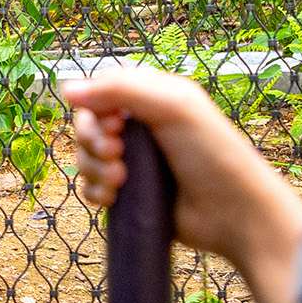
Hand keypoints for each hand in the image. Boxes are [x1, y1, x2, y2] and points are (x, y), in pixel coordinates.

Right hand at [60, 63, 301, 302]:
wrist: (235, 213)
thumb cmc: (212, 154)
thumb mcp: (173, 108)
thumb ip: (120, 89)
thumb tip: (65, 88)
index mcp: (152, 98)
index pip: (100, 92)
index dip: (95, 109)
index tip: (115, 126)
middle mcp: (141, 127)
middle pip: (88, 125)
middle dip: (92, 142)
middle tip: (115, 155)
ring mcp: (135, 162)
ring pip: (86, 158)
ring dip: (93, 169)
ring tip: (121, 183)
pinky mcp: (131, 194)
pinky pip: (92, 188)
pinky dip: (95, 192)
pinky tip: (113, 199)